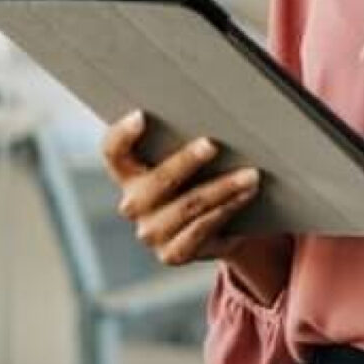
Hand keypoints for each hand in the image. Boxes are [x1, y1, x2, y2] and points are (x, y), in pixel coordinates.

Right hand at [99, 110, 291, 299]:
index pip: (113, 151)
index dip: (122, 135)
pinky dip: (227, 209)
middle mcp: (133, 204)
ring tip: (250, 174)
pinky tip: (245, 196)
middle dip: (186, 161)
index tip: (141, 116)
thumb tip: (216, 110)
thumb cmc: (200, 180)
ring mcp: (150, 232)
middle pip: (157, 181)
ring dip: (223, 188)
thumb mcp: (187, 162)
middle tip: (213, 145)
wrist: (216, 231)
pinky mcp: (172, 254)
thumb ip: (183, 141)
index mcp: (127, 174)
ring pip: (188, 206)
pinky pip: (202, 229)